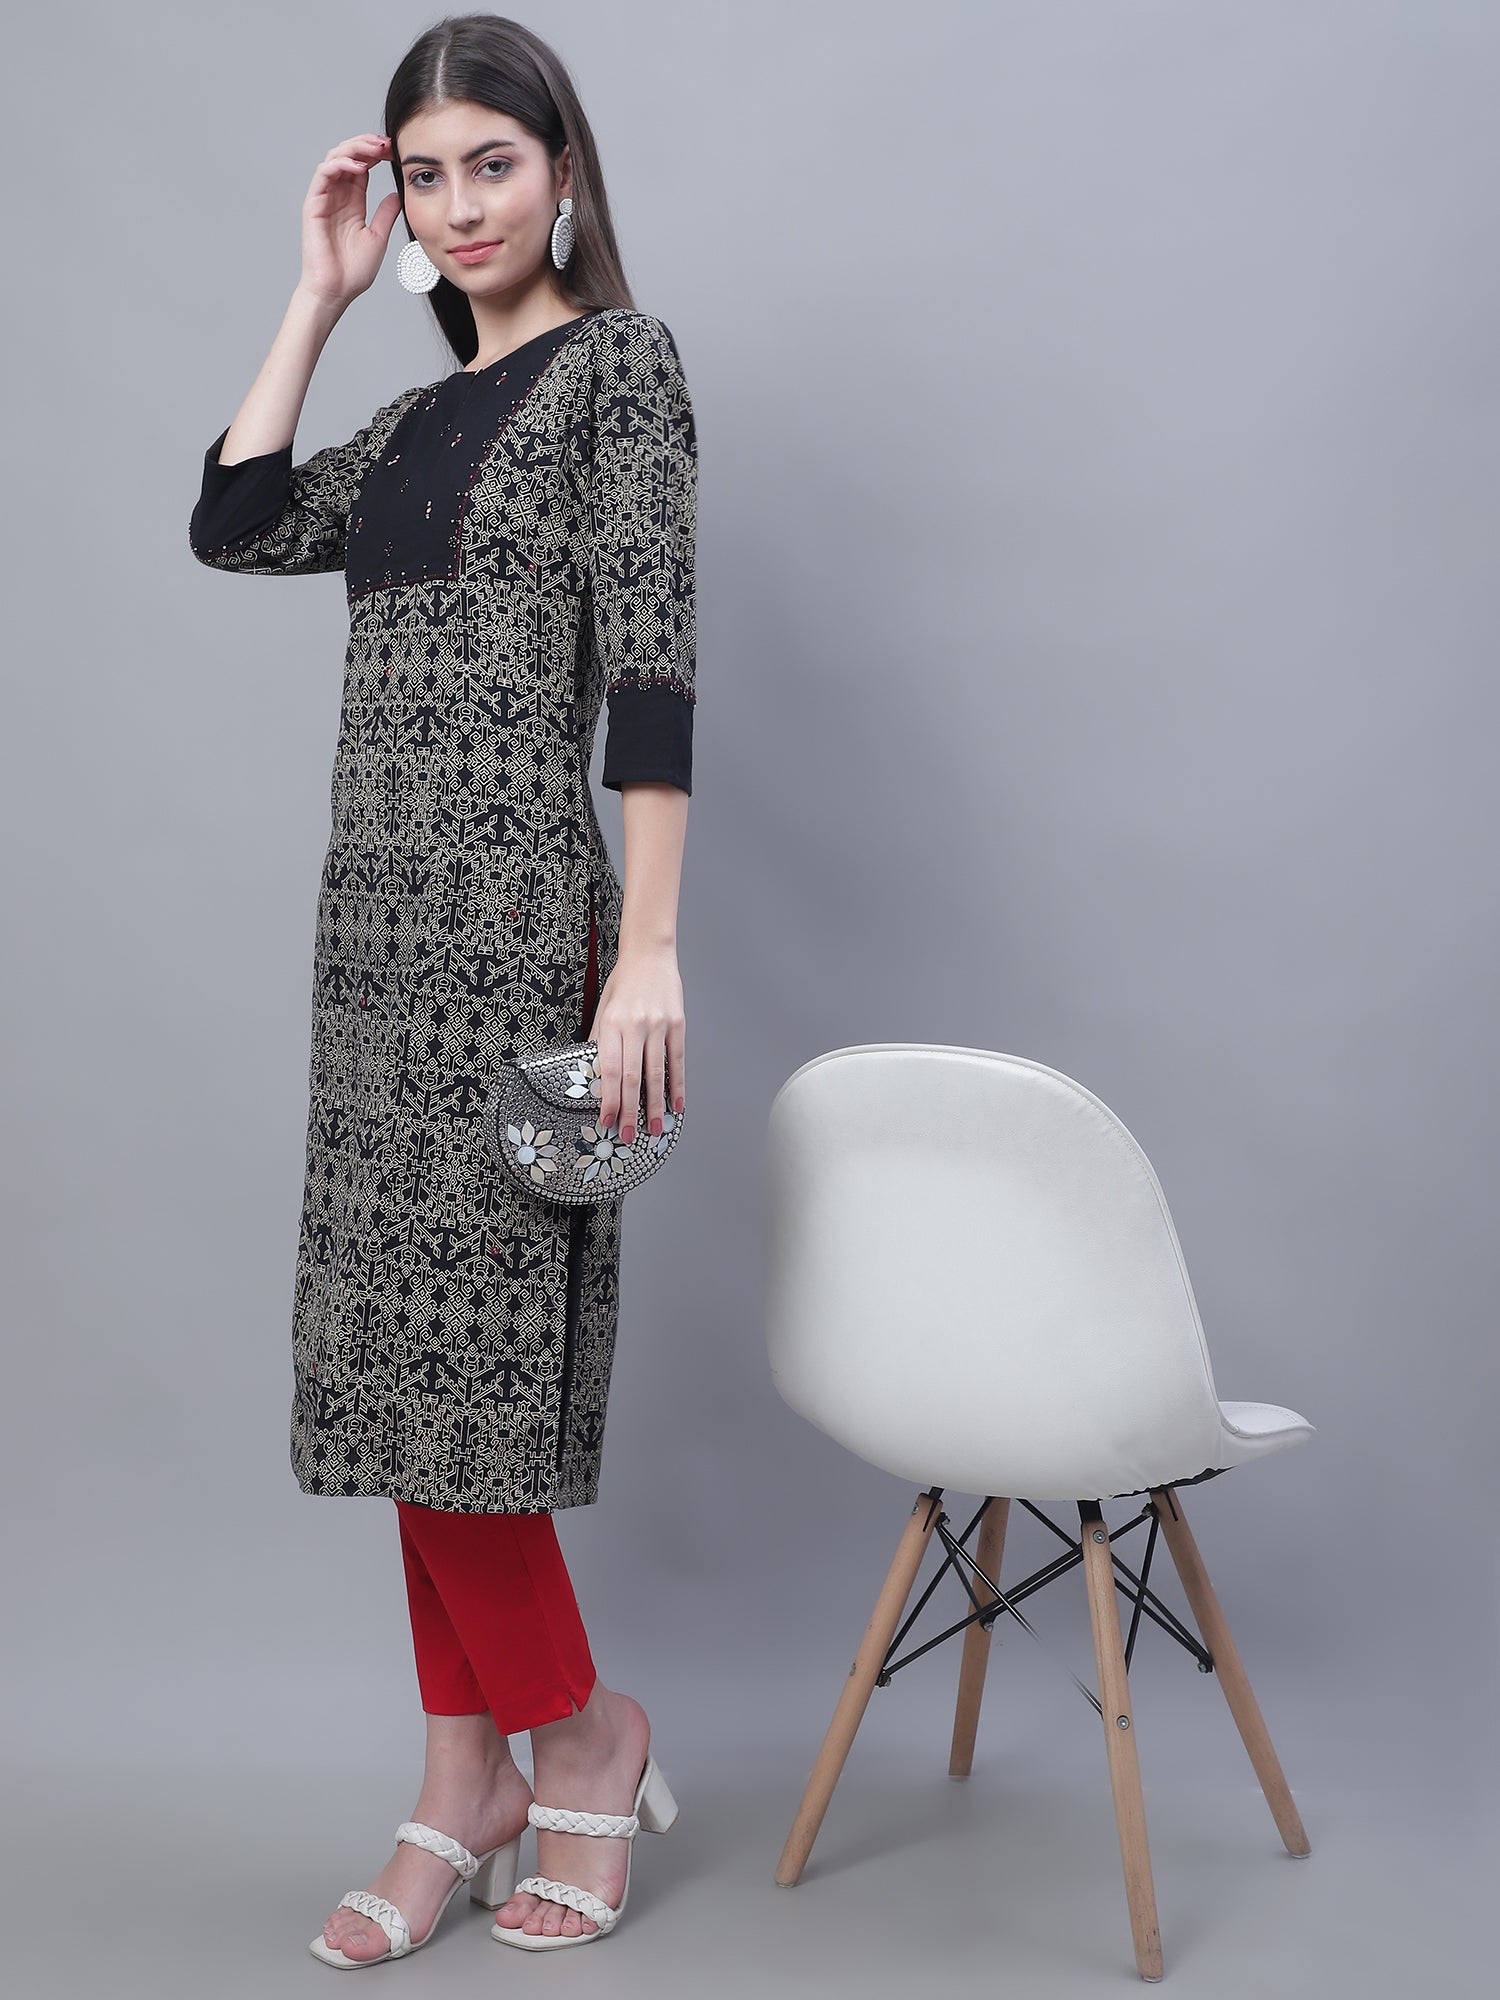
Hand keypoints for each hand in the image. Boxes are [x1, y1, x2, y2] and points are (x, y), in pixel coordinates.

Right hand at [296, 133, 402, 310]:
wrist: (336, 291)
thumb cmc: (353, 271)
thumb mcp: (378, 237)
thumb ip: (385, 214)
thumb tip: (398, 195)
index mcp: (353, 201)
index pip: (362, 166)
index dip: (377, 154)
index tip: (396, 151)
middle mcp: (337, 196)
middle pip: (348, 156)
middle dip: (367, 144)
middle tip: (388, 143)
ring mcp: (324, 198)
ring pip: (335, 158)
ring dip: (354, 148)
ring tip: (375, 149)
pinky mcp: (314, 204)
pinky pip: (324, 174)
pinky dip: (340, 165)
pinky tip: (360, 167)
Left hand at [586, 940, 684, 1146]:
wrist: (649, 954)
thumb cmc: (622, 983)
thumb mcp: (603, 1009)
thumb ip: (600, 1042)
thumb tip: (596, 1076)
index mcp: (612, 1024)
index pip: (609, 1069)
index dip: (608, 1099)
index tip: (605, 1121)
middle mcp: (635, 1025)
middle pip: (632, 1077)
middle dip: (629, 1111)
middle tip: (627, 1136)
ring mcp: (659, 1024)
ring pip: (656, 1073)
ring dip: (655, 1105)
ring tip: (654, 1129)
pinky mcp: (678, 1023)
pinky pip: (677, 1059)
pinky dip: (677, 1084)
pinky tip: (676, 1104)